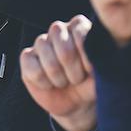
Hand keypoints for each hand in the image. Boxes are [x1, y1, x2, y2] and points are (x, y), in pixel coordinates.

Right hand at [21, 15, 96, 130]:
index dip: (85, 55)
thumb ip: (102, 62)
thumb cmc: (92, 84)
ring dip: (59, 78)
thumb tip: (96, 58)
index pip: (79, 30)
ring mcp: (41, 42)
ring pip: (46, 56)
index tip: (91, 70)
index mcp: (79, 27)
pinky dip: (44, 82)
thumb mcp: (103, 74)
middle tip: (77, 79)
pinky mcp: (27, 57)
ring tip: (65, 82)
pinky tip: (50, 84)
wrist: (76, 104)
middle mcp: (59, 30)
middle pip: (62, 43)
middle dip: (72, 69)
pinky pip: (32, 68)